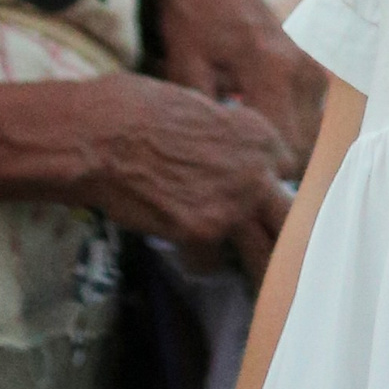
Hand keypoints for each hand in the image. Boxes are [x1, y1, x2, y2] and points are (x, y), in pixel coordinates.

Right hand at [66, 76, 294, 277]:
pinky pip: (211, 263)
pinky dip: (198, 264)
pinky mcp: (203, 234)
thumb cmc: (133, 109)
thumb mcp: (195, 106)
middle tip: (274, 251)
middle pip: (290, 216)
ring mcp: (234, 205)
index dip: (268, 184)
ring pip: (264, 252)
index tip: (256, 195)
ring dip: (254, 265)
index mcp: (258, 135)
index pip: (287, 170)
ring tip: (254, 282)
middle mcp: (257, 170)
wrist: (98, 136)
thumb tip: (223, 149)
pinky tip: (186, 257)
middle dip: (279, 233)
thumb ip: (224, 133)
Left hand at [145, 0, 324, 172]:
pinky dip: (291, 138)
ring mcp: (311, 70)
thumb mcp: (185, 69)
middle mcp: (301, 70)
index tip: (240, 188)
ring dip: (288, 156)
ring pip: (315, 138)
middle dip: (279, 171)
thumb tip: (219, 167)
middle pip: (308, 147)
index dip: (267, 174)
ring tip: (250, 165)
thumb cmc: (189, 24)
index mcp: (272, 68)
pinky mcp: (313, 72)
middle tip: (242, 184)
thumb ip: (208, 117)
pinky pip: (312, 121)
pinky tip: (259, 142)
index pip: (286, 145)